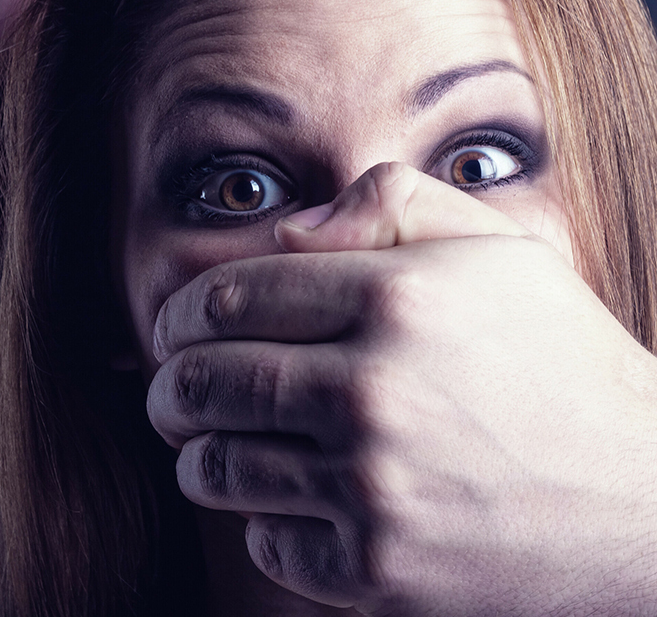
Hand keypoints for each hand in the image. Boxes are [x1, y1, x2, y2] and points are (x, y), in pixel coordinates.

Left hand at [147, 162, 656, 614]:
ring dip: (198, 454)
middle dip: (168, 385)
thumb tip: (284, 230)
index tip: (172, 328)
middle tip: (170, 391)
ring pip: (214, 468)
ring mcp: (372, 488)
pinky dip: (262, 521)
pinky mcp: (377, 570)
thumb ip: (387, 206)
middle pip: (202, 383)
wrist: (650, 504)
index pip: (226, 299)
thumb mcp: (498, 251)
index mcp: (395, 300)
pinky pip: (265, 542)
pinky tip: (292, 501)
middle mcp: (373, 391)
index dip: (178, 313)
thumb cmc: (563, 364)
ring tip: (211, 445)